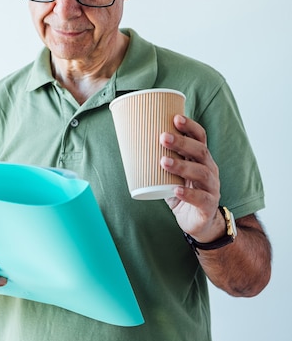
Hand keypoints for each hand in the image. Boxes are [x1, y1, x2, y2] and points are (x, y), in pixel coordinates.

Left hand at [160, 114, 224, 241]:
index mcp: (201, 159)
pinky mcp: (208, 206)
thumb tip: (130, 143)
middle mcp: (209, 170)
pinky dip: (188, 193)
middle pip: (200, 151)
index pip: (200, 137)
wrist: (198, 223)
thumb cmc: (182, 192)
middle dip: (182, 142)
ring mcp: (211, 188)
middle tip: (162, 137)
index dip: (190, 127)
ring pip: (201, 173)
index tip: (175, 118)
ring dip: (181, 166)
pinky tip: (176, 190)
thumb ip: (159, 160)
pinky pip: (201, 198)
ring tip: (163, 161)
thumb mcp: (172, 174)